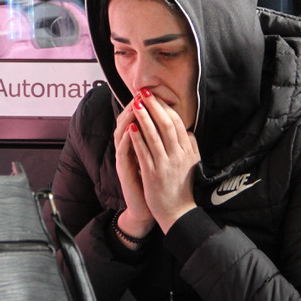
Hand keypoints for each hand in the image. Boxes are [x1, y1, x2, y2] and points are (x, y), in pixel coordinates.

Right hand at [113, 101, 154, 241]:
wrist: (147, 207)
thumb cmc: (155, 183)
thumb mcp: (161, 159)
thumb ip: (166, 143)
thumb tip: (179, 128)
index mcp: (140, 144)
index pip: (139, 119)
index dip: (146, 106)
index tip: (155, 94)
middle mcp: (129, 148)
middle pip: (127, 120)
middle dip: (135, 106)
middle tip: (143, 94)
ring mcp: (125, 158)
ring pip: (122, 132)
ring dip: (128, 119)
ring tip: (136, 107)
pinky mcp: (123, 169)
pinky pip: (122, 151)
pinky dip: (126, 140)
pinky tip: (131, 131)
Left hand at [127, 89, 199, 231]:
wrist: (178, 212)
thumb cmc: (183, 186)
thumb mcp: (192, 163)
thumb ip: (191, 145)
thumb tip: (187, 129)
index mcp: (187, 151)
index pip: (177, 123)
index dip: (166, 108)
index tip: (156, 96)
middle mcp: (178, 156)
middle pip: (166, 125)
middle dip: (155, 107)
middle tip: (145, 94)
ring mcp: (165, 165)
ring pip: (154, 136)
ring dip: (144, 118)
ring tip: (136, 105)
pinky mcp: (153, 174)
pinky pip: (144, 153)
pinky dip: (137, 139)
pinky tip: (130, 128)